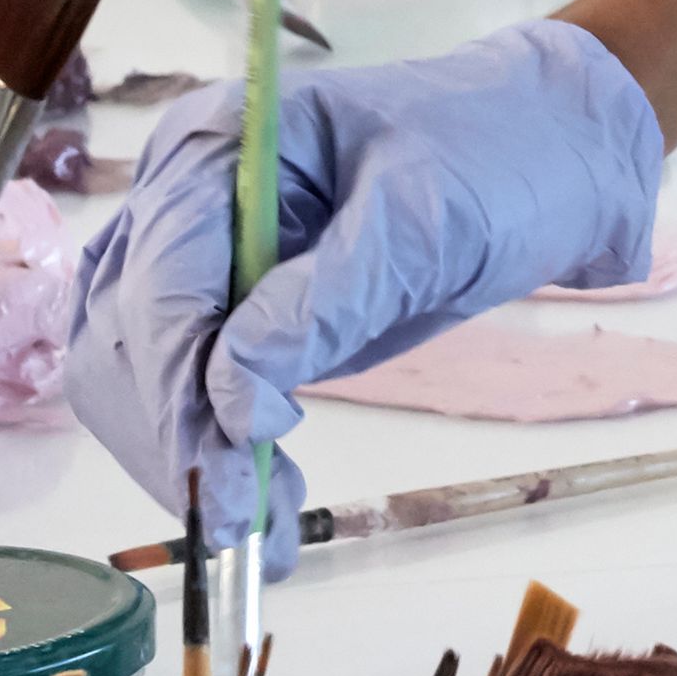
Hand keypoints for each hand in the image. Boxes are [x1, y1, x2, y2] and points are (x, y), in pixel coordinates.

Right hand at [66, 15, 666, 558]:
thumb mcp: (422, 220)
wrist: (548, 157)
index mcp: (215, 144)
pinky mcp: (223, 315)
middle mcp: (181, 198)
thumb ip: (324, 302)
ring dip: (183, 460)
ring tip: (263, 531)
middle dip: (176, 435)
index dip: (179, 379)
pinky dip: (205, 454)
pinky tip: (258, 507)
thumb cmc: (492, 159)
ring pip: (132, 379)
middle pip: (128, 337)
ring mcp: (194, 259)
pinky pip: (180, 393)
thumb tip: (232, 399)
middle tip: (245, 523)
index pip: (160, 277)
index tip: (227, 464)